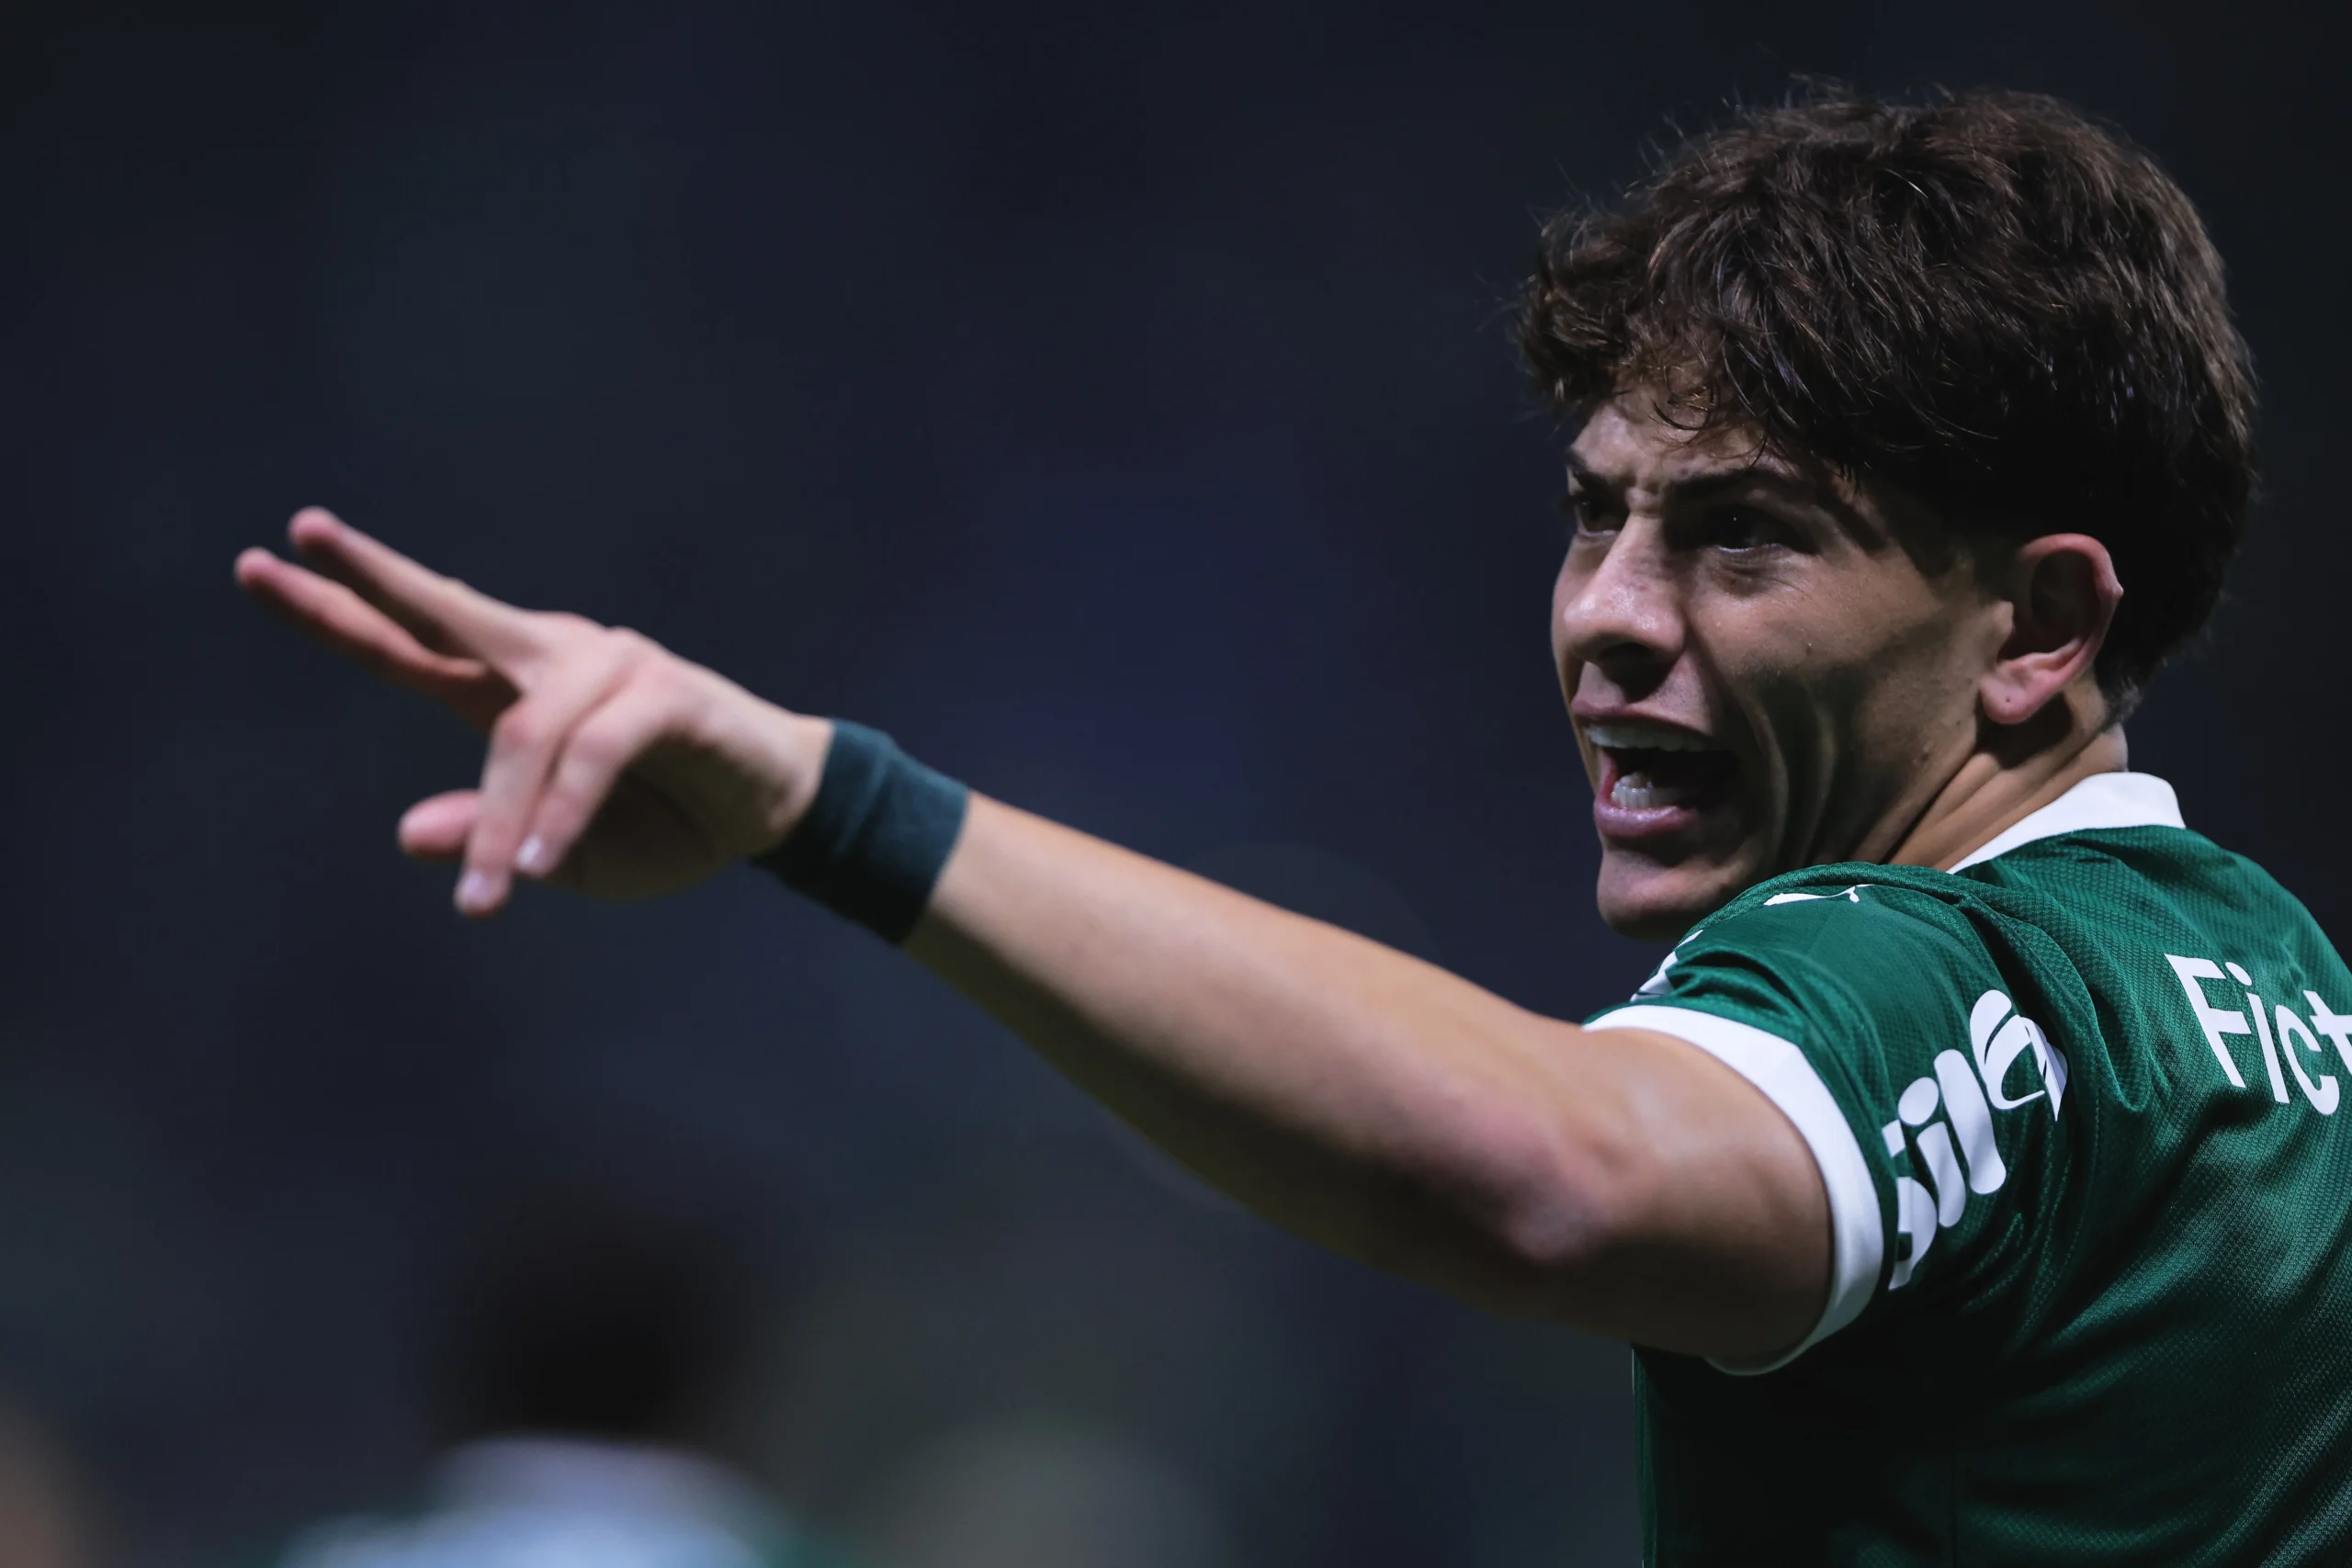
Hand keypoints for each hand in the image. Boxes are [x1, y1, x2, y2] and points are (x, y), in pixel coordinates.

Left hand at [235, 508, 831, 915]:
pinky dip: (560, 811)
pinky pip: (590, 752)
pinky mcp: (664, 692)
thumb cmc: (669, 822)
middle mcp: (549, 661)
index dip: (335, 609)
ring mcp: (608, 666)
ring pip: (522, 729)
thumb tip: (408, 833)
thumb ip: (490, 836)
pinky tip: (540, 862)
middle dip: (372, 576)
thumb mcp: (565, 856)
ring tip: (488, 900)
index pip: (408, 643)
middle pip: (447, 611)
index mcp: (509, 692)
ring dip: (502, 818)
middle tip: (299, 536)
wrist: (777, 811)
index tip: (259, 567)